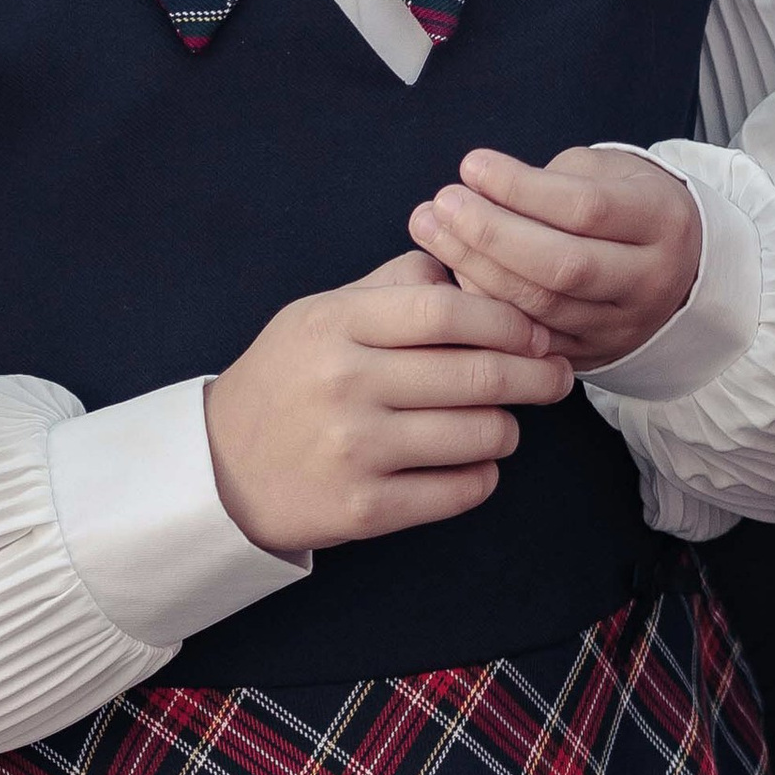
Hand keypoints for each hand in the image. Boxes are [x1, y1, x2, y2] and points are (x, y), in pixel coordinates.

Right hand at [204, 250, 568, 557]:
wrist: (217, 472)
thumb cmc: (286, 380)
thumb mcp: (321, 313)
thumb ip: (393, 285)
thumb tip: (469, 266)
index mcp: (339, 325)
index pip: (448, 310)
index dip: (508, 319)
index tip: (536, 330)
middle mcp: (347, 384)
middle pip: (476, 373)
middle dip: (535, 374)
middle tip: (557, 376)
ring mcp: (355, 450)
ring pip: (478, 434)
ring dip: (509, 428)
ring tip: (507, 423)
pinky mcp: (362, 509)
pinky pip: (457, 491)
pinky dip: (482, 477)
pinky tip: (474, 464)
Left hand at [410, 145, 703, 370]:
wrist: (678, 270)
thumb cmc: (627, 203)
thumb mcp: (610, 173)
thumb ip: (554, 181)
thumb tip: (480, 191)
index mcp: (662, 221)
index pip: (585, 208)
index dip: (522, 188)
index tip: (472, 165)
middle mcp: (649, 279)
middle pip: (562, 265)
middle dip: (492, 234)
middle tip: (443, 203)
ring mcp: (621, 325)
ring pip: (540, 307)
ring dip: (475, 268)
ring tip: (432, 230)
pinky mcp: (592, 355)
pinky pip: (529, 337)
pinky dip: (486, 307)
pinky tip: (452, 275)